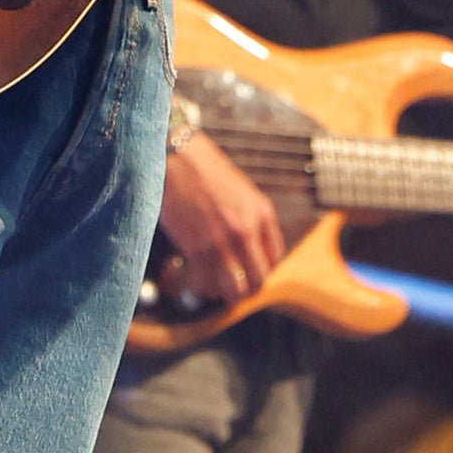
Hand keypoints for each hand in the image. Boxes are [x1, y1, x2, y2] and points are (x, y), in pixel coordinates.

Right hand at [158, 133, 285, 304]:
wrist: (177, 158)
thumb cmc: (206, 171)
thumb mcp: (242, 191)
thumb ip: (251, 219)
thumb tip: (251, 250)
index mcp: (262, 213)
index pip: (275, 259)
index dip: (263, 270)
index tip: (250, 271)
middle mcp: (246, 231)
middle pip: (258, 280)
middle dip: (248, 290)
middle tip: (236, 289)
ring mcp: (222, 242)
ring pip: (234, 290)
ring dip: (226, 293)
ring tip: (216, 287)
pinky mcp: (196, 249)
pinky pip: (205, 283)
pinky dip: (202, 287)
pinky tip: (198, 279)